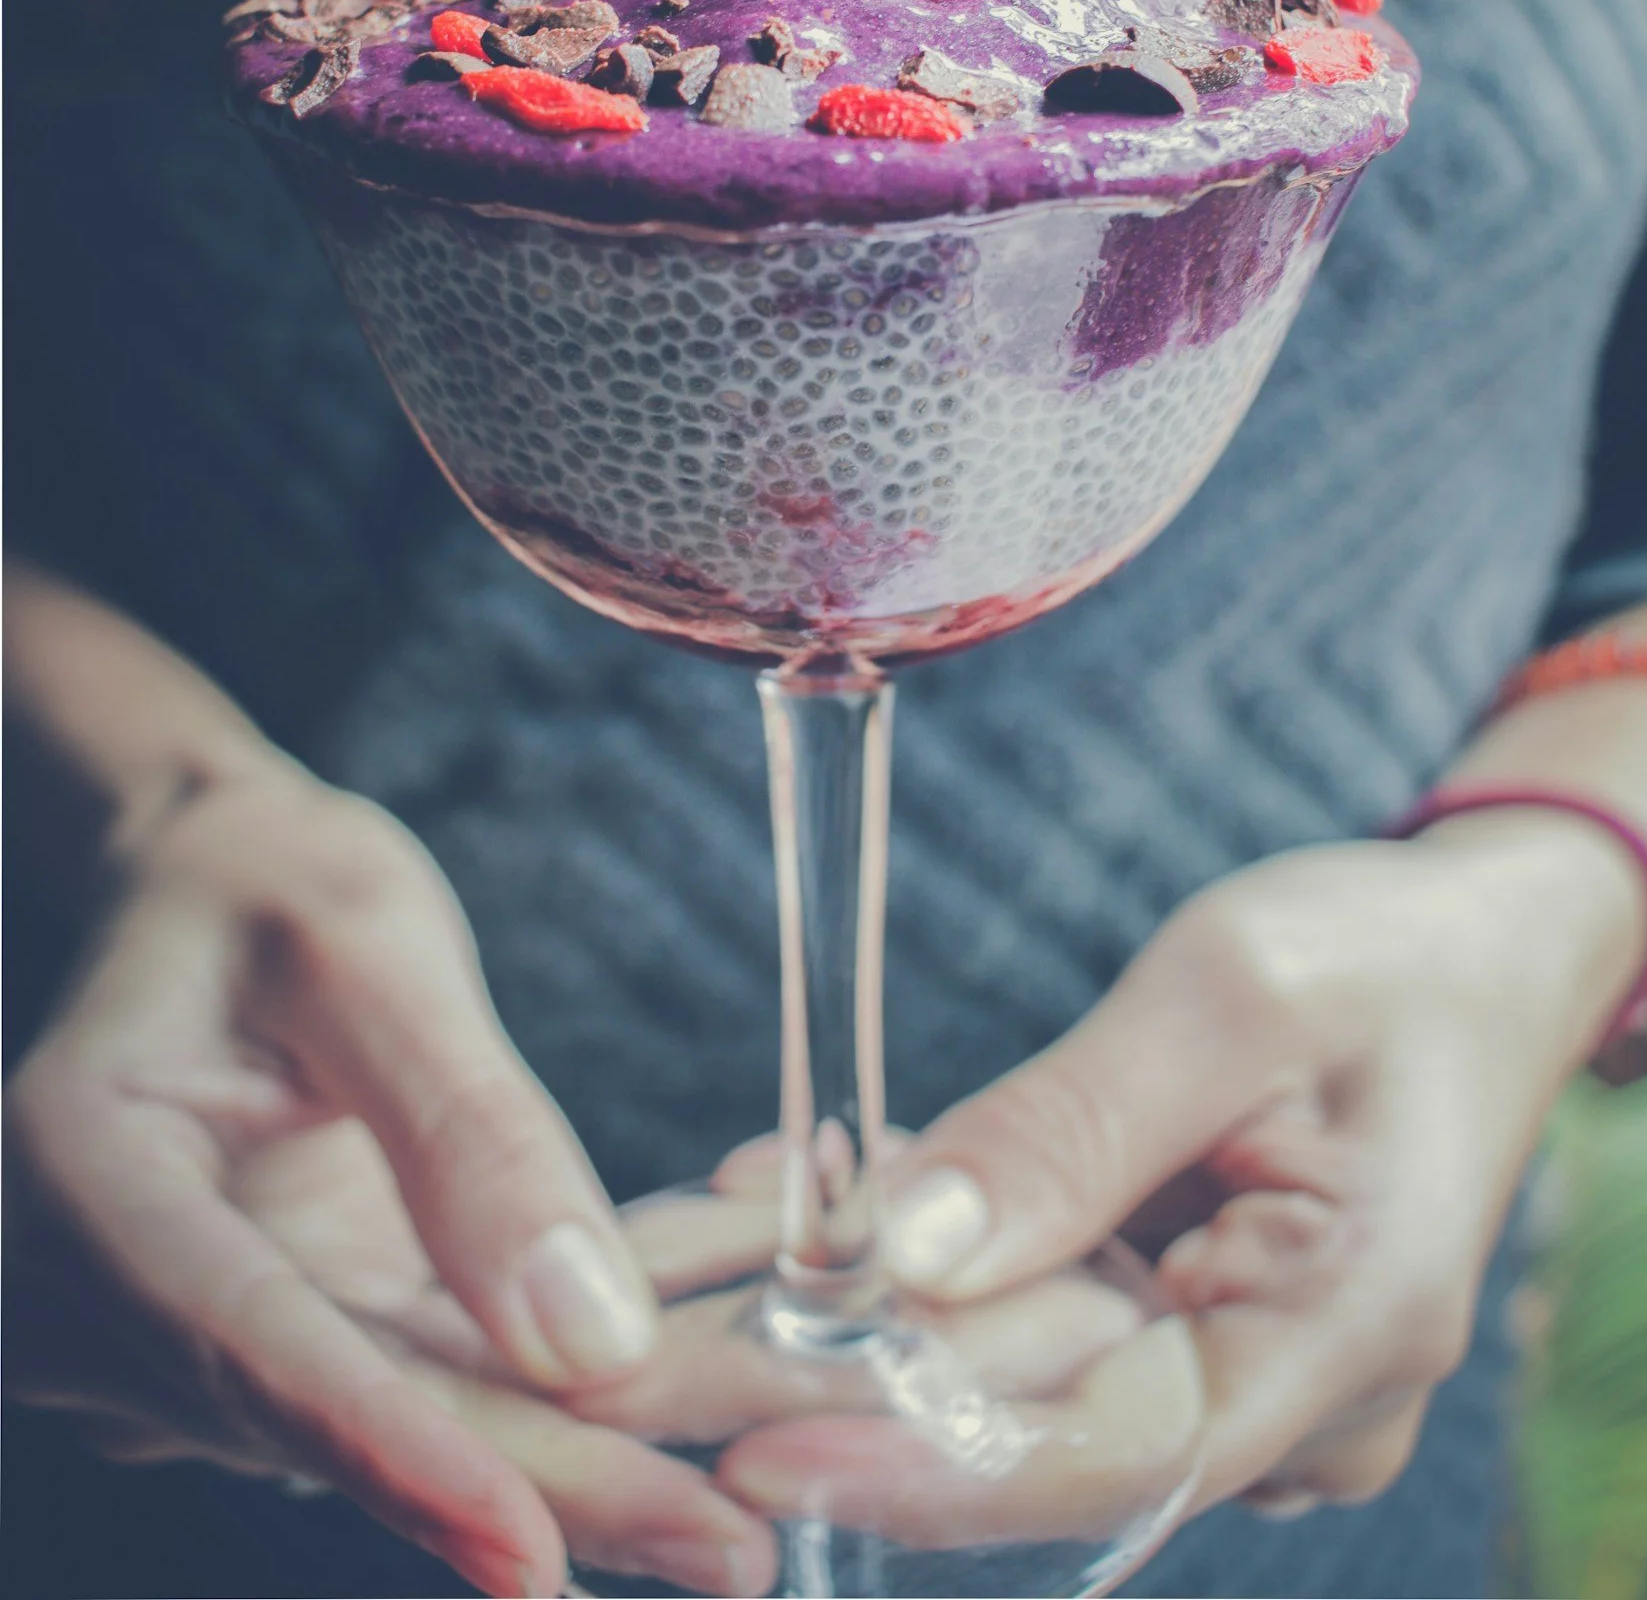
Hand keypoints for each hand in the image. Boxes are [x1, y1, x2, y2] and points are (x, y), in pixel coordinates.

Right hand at [6, 759, 775, 1598]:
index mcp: (87, 1181)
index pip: (245, 1344)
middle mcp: (120, 1304)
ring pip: (436, 1412)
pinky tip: (744, 1345)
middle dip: (562, 1483)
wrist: (216, 886)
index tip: (526, 1551)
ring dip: (618, 1432)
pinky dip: (603, 1359)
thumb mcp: (365, 946)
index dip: (396, 1454)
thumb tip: (582, 1336)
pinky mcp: (313, 1343)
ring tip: (786, 1444)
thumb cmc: (266, 885)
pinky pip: (465, 1370)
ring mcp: (216, 1344)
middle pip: (363, 1417)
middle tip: (733, 1544)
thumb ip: (464, 1126)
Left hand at [713, 813, 1646, 1542]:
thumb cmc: (1382, 959)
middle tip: (618, 1351)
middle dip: (806, 1377)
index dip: (918, 1461)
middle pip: (1015, 1417)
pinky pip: (1015, 1311)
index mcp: (1335, 1339)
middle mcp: (1275, 1402)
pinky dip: (890, 1263)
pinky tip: (747, 1207)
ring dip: (814, 1312)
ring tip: (646, 1262)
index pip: (1102, 1450)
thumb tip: (908, 1255)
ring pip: (989, 1365)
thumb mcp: (1237, 996)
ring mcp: (1218, 1371)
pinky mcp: (1169, 1325)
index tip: (752, 1451)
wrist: (1474, 957)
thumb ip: (1076, 1129)